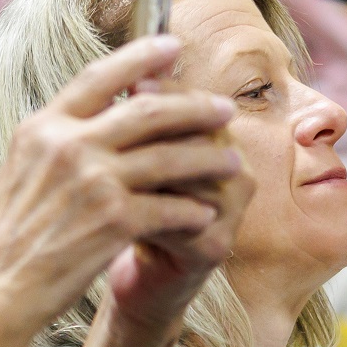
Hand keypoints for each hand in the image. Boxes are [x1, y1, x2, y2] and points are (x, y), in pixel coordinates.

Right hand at [0, 36, 242, 337]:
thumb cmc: (0, 242)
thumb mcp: (17, 173)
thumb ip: (53, 144)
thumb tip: (88, 122)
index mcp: (42, 129)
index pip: (99, 76)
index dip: (141, 57)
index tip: (172, 46)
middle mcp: (68, 145)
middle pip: (148, 110)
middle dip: (193, 107)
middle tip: (224, 108)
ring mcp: (93, 181)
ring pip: (169, 157)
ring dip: (206, 158)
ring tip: (230, 161)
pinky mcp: (113, 220)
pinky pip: (169, 207)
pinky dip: (191, 210)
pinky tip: (205, 214)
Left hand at [93, 66, 255, 346]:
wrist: (142, 277)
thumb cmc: (134, 208)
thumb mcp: (133, 157)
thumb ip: (136, 118)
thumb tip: (125, 69)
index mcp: (219, 141)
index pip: (197, 104)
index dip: (167, 91)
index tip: (130, 82)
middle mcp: (237, 171)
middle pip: (202, 135)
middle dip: (158, 125)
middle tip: (118, 118)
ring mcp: (233, 211)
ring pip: (194, 176)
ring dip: (151, 171)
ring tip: (109, 166)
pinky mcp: (218, 245)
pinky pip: (184, 219)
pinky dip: (148, 213)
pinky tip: (115, 210)